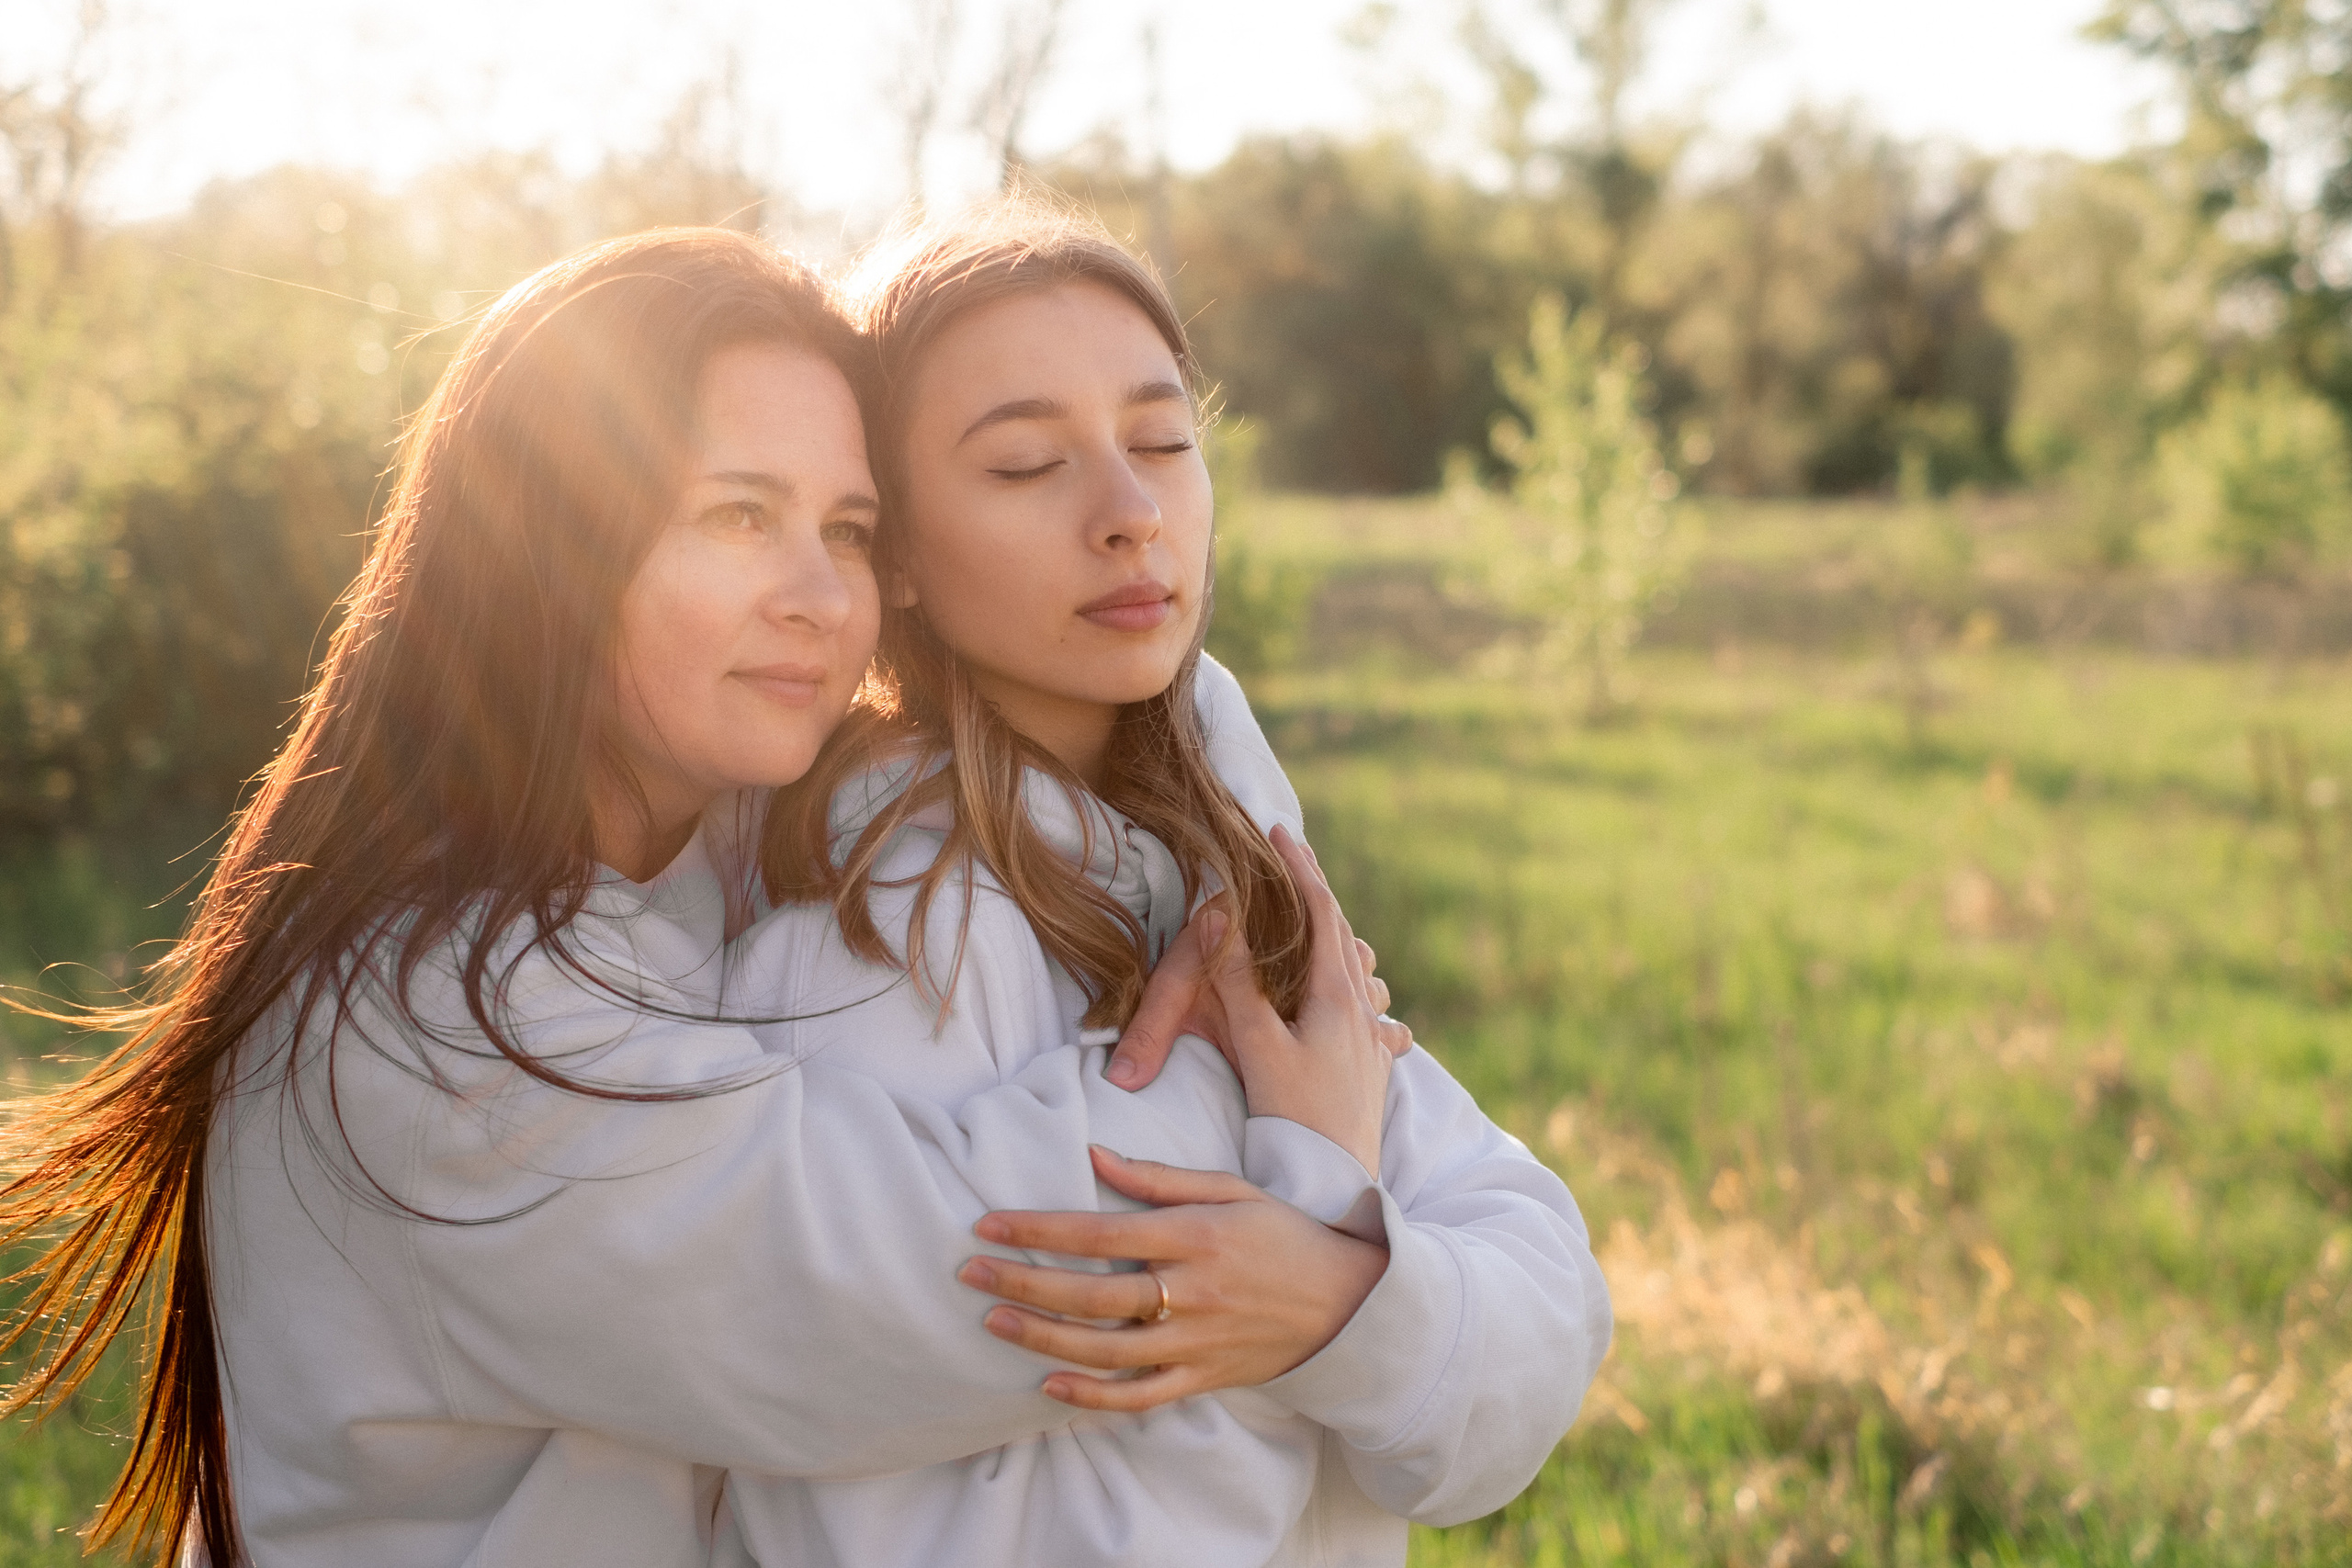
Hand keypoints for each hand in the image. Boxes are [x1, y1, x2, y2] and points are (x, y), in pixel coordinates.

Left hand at [957, 1147, 1388, 1411]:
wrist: (1349, 1302)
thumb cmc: (1283, 1235)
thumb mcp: (1229, 1189)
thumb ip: (1158, 1177)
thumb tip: (1093, 1153)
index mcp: (1195, 1236)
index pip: (1099, 1232)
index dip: (1038, 1229)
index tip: (987, 1224)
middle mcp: (1191, 1291)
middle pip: (1091, 1294)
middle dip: (1023, 1284)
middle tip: (970, 1274)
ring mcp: (1196, 1341)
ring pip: (1105, 1349)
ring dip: (1043, 1337)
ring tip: (994, 1321)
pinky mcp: (1203, 1377)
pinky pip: (1138, 1395)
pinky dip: (1091, 1396)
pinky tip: (1047, 1385)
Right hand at [1109, 835, 1413, 1089]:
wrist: (1334, 1186)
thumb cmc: (1294, 1119)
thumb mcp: (1257, 1046)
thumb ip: (1239, 983)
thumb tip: (1220, 920)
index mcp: (1336, 997)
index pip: (1322, 915)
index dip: (1300, 871)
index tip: (1281, 834)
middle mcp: (1362, 1013)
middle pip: (1344, 936)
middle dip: (1318, 894)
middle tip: (1295, 857)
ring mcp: (1372, 1043)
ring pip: (1362, 973)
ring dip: (1340, 941)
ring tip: (1324, 922)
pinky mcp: (1372, 1071)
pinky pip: (1372, 1015)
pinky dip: (1362, 994)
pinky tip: (1372, 1012)